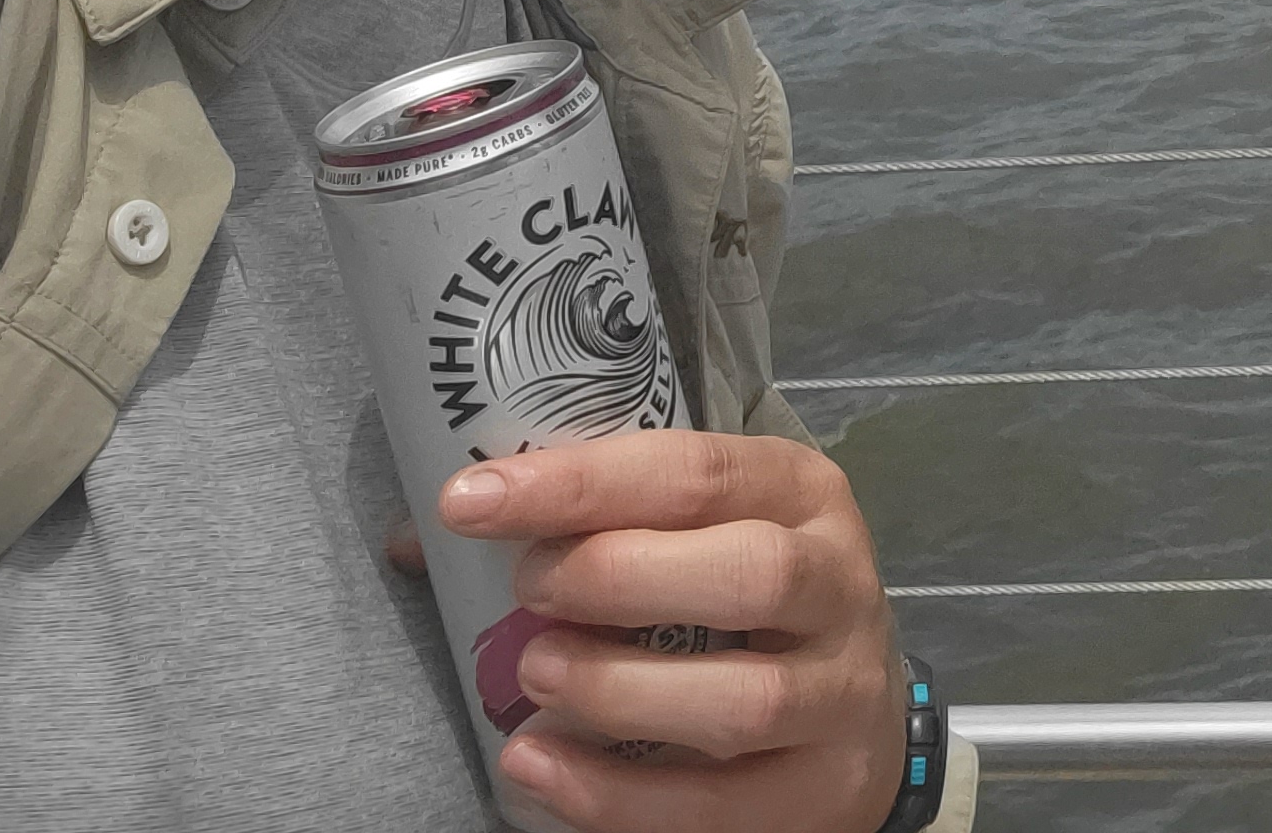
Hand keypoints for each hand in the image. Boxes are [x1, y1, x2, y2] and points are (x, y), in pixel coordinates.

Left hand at [439, 429, 905, 832]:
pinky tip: (537, 765)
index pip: (696, 472)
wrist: (856, 715)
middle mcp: (838, 585)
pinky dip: (613, 794)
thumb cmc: (745, 601)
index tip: (472, 500)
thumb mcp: (697, 533)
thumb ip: (587, 526)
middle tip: (528, 591)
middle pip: (749, 574)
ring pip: (743, 701)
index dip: (580, 483)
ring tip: (533, 677)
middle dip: (616, 579)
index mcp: (801, 494)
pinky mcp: (820, 793)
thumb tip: (414, 540)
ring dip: (616, 690)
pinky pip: (715, 809)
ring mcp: (840, 696)